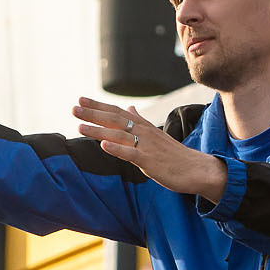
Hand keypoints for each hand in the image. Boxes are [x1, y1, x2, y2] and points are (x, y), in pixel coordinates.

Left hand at [74, 98, 227, 200]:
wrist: (196, 169)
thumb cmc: (174, 155)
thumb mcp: (155, 135)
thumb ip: (140, 121)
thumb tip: (129, 107)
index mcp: (143, 126)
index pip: (117, 111)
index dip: (98, 105)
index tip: (80, 100)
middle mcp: (144, 132)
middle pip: (115, 119)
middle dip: (93, 113)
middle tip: (73, 108)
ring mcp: (146, 146)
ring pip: (119, 135)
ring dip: (99, 130)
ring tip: (80, 125)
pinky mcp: (150, 161)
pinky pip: (131, 153)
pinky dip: (116, 149)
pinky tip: (103, 145)